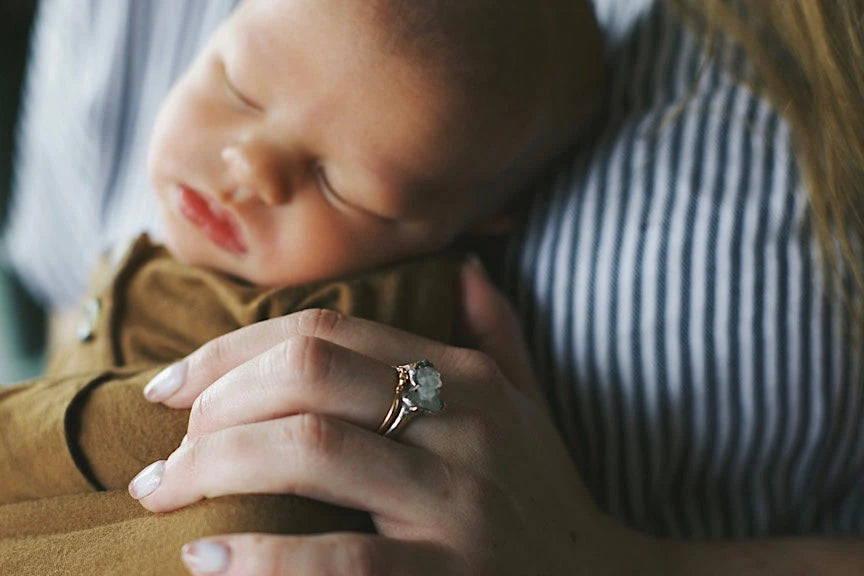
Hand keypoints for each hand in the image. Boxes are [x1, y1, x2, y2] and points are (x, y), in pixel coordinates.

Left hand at [130, 259, 651, 574]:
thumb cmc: (546, 493)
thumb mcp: (528, 406)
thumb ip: (499, 332)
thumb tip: (468, 265)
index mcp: (468, 378)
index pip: (327, 333)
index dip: (234, 349)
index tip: (171, 383)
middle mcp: (464, 426)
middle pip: (308, 376)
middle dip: (213, 405)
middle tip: (164, 449)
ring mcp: (460, 504)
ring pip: (312, 451)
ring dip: (215, 466)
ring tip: (164, 494)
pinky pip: (340, 565)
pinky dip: (262, 558)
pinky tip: (207, 558)